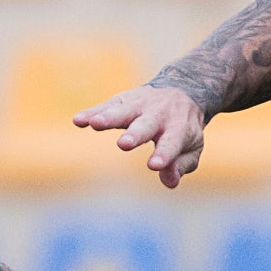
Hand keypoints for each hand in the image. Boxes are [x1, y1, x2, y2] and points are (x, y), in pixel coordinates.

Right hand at [73, 84, 208, 188]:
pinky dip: (92, 113)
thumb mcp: (192, 148)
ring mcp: (139, 106)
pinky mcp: (122, 100)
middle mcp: (159, 114)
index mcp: (179, 128)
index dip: (164, 154)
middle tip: (124, 144)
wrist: (181, 90)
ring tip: (94, 124)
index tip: (154, 165)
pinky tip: (78, 120)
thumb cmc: (183, 128)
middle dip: (135, 134)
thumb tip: (169, 180)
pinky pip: (105, 106)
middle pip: (146, 125)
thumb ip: (181, 165)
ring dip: (109, 117)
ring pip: (123, 111)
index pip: (171, 143)